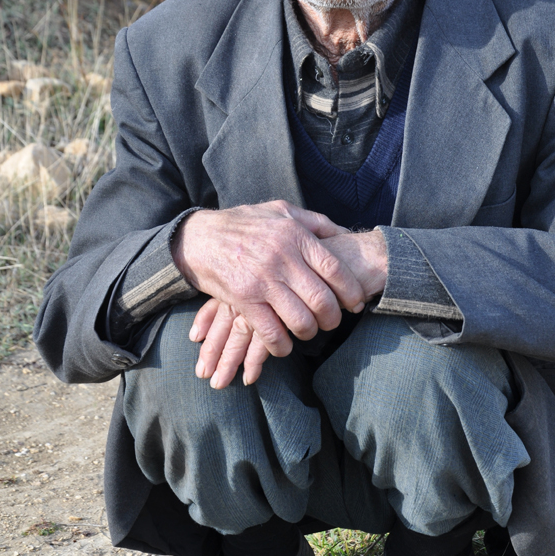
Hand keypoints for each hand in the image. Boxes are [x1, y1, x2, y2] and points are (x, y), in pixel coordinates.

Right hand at [188, 230, 387, 389]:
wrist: (199, 237)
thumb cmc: (244, 224)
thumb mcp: (282, 210)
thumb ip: (316, 221)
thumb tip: (346, 234)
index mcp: (295, 236)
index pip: (335, 269)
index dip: (351, 290)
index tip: (356, 303)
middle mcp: (282, 258)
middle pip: (322, 299)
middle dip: (333, 318)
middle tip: (332, 322)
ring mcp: (262, 281)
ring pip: (300, 319)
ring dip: (309, 332)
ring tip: (308, 331)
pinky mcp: (244, 300)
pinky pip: (271, 332)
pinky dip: (282, 345)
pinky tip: (284, 345)